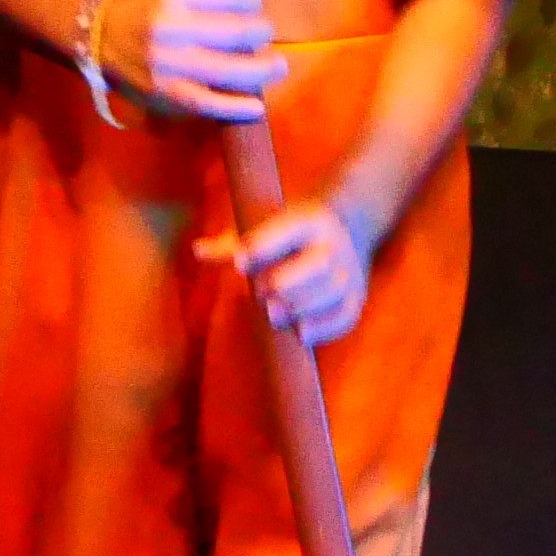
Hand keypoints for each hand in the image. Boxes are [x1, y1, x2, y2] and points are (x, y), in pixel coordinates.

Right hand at [97, 0, 282, 123]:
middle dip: (260, 30)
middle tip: (263, 31)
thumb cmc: (140, 4)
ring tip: (276, 65)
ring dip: (261, 68)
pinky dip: (236, 107)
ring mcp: (169, 65)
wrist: (95, 35)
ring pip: (230, 70)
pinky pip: (208, 103)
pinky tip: (256, 107)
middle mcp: (172, 29)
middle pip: (239, 31)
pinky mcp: (166, 93)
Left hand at [222, 194, 376, 343]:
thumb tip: (198, 251)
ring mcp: (349, 271)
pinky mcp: (357, 296)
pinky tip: (302, 335)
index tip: (239, 263)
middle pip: (319, 264)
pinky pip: (347, 314)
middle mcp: (333, 244)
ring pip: (333, 291)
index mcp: (309, 220)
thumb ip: (232, 243)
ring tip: (274, 316)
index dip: (264, 246)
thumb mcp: (264, 227)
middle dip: (288, 282)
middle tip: (260, 295)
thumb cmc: (288, 233)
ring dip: (303, 307)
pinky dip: (326, 328)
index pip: (289, 230)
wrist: (347, 227)